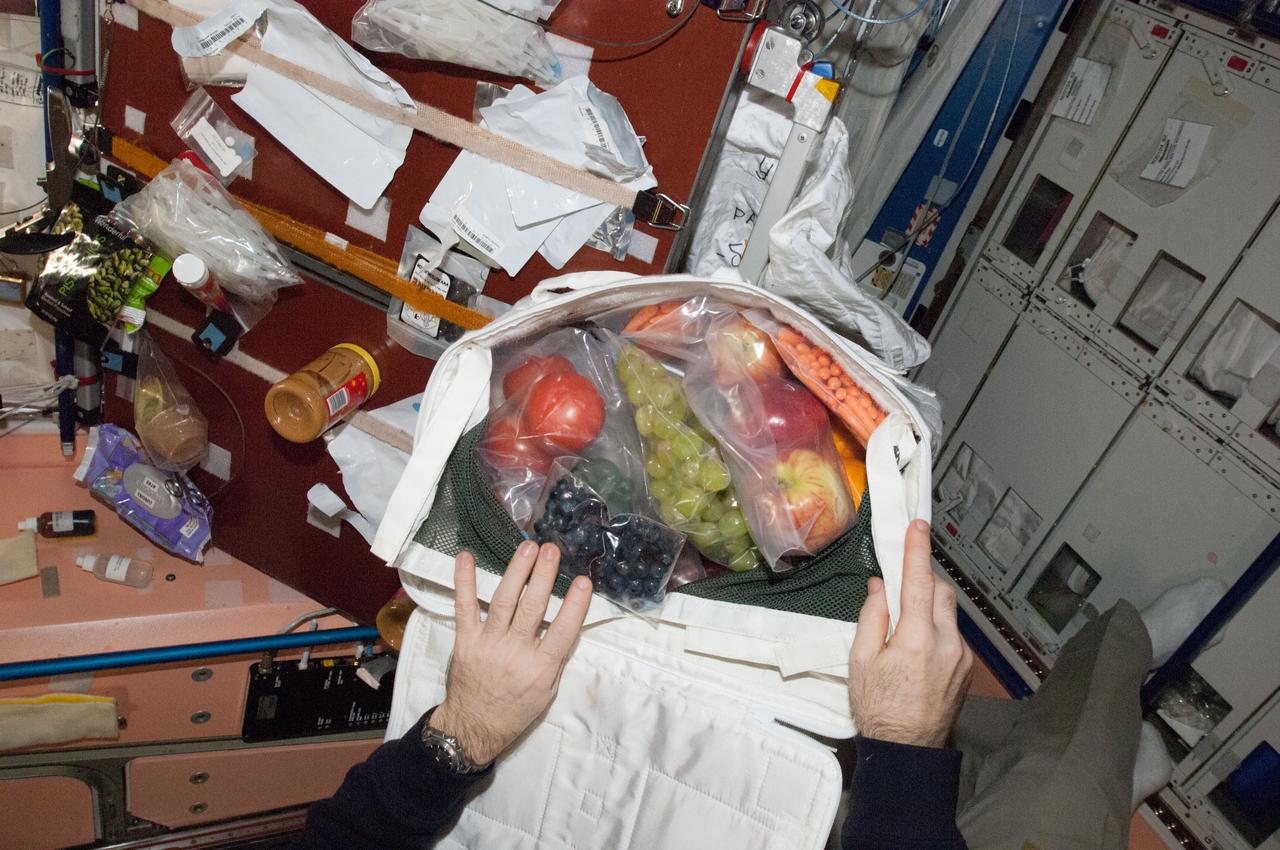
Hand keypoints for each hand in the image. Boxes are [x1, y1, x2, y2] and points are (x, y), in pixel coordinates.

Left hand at [430, 542, 591, 765]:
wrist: (474, 727)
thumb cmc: (516, 710)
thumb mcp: (547, 692)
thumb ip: (556, 658)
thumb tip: (568, 622)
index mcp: (540, 668)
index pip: (563, 632)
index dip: (574, 605)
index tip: (583, 581)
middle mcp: (515, 653)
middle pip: (532, 609)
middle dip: (543, 576)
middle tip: (551, 549)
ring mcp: (488, 645)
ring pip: (503, 602)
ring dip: (516, 572)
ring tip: (526, 547)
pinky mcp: (465, 641)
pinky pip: (464, 607)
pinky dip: (463, 582)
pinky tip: (465, 557)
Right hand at [848, 519, 971, 747]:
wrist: (907, 750)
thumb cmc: (878, 708)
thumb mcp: (860, 661)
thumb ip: (872, 617)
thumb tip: (882, 587)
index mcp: (917, 639)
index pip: (920, 583)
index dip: (917, 551)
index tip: (917, 527)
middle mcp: (947, 644)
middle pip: (942, 592)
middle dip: (923, 582)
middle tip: (901, 588)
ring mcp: (962, 657)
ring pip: (950, 614)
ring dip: (930, 607)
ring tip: (906, 627)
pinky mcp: (967, 669)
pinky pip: (954, 635)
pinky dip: (937, 629)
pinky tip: (918, 648)